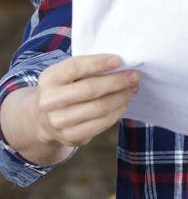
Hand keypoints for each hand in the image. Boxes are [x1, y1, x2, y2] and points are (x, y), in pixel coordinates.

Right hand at [1, 54, 139, 164]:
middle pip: (90, 90)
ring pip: (99, 108)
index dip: (98, 63)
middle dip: (117, 82)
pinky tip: (123, 104)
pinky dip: (116, 112)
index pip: (75, 67)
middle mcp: (49, 101)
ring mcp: (59, 122)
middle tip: (134, 76)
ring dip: (121, 97)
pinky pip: (101, 124)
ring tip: (132, 89)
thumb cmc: (63, 89)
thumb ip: (85, 68)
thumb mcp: (64, 75)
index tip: (118, 60)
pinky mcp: (71, 137)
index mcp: (49, 79)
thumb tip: (120, 65)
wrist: (42, 120)